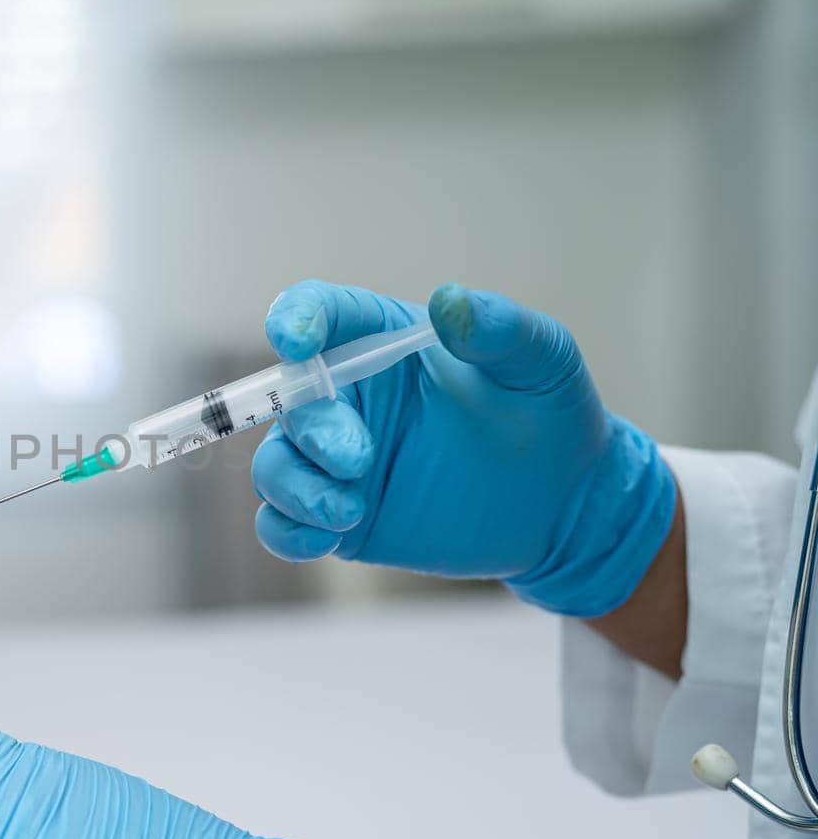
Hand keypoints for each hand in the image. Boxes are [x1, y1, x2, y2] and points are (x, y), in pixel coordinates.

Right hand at [252, 281, 674, 617]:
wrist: (564, 504)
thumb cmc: (550, 415)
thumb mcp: (541, 361)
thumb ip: (499, 328)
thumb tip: (449, 300)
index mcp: (383, 342)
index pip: (322, 313)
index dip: (296, 319)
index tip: (295, 340)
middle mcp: (348, 397)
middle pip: (289, 400)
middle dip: (312, 429)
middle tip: (358, 459)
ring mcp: (336, 461)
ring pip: (274, 467)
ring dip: (296, 487)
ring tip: (350, 511)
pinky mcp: (338, 516)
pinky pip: (281, 525)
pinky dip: (288, 532)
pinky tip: (326, 538)